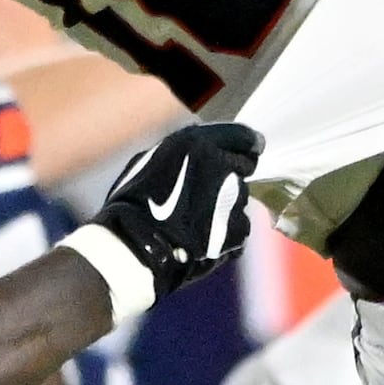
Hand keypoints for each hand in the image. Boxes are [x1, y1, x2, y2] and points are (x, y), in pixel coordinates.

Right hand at [86, 123, 262, 297]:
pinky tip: (203, 238)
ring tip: (197, 220)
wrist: (134, 247)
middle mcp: (220, 165)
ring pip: (241, 199)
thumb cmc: (133, 204)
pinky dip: (227, 234)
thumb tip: (202, 150)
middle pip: (244, 167)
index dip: (247, 146)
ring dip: (226, 206)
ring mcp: (232, 198)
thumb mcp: (151, 159)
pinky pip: (240, 228)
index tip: (250, 152)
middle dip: (231, 177)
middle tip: (209, 193)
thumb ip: (185, 151)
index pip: (243, 137)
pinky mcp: (237, 229)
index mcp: (197, 142)